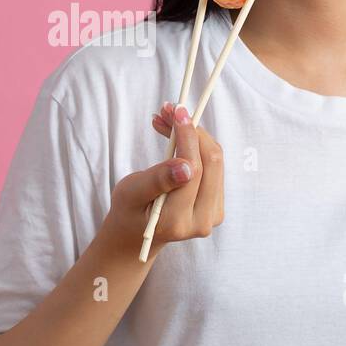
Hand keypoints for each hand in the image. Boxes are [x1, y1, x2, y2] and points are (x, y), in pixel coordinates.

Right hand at [103, 103, 225, 249]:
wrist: (137, 235)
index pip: (194, 169)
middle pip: (211, 163)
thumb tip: (186, 166)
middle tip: (170, 110)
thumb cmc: (129, 211)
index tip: (176, 111)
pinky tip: (178, 137)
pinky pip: (214, 168)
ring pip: (215, 162)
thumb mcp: (131, 193)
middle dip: (193, 130)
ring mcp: (212, 215)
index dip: (188, 135)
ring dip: (195, 135)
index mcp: (177, 220)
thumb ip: (157, 180)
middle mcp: (201, 221)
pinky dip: (198, 147)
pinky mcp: (216, 206)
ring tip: (168, 120)